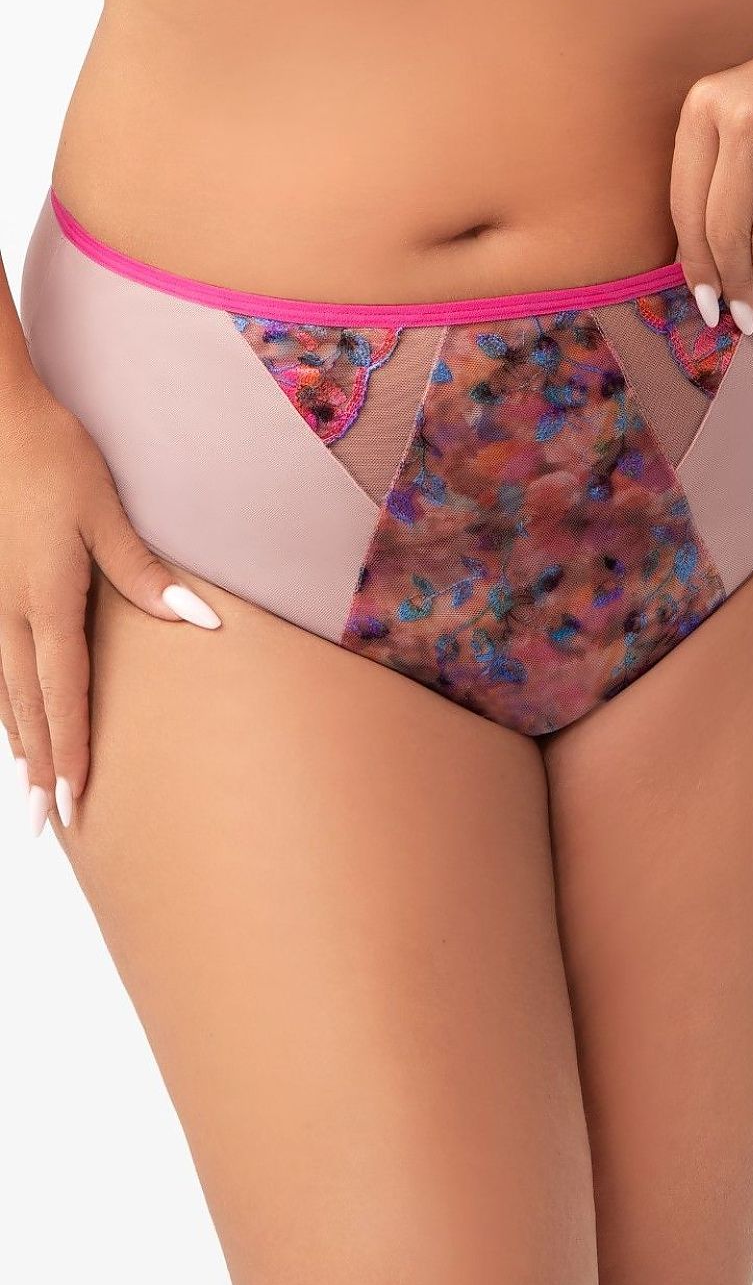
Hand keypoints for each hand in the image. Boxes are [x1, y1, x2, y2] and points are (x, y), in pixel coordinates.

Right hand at [0, 374, 221, 837]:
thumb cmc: (51, 458)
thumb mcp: (103, 512)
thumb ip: (145, 574)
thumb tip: (201, 621)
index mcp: (43, 602)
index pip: (62, 697)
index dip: (69, 754)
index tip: (73, 805)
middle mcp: (6, 613)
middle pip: (26, 709)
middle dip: (39, 771)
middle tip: (47, 826)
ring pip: (2, 692)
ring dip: (18, 743)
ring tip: (29, 790)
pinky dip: (4, 704)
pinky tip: (11, 720)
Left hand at [670, 0, 752, 334]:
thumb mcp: (742, 106)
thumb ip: (714, 169)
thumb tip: (696, 265)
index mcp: (706, 106)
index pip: (685, 207)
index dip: (693, 266)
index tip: (701, 303)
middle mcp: (746, 121)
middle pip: (725, 232)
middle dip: (731, 287)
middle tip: (740, 319)